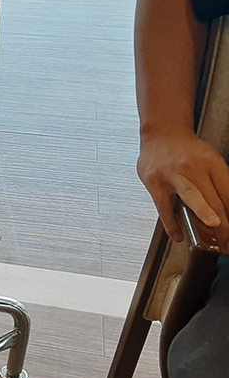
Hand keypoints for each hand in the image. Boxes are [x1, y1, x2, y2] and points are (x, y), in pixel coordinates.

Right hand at [138, 129, 228, 250]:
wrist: (162, 134)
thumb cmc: (187, 150)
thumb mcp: (210, 161)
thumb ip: (219, 184)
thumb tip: (227, 211)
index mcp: (213, 163)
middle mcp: (194, 167)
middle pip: (214, 198)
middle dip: (224, 225)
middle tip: (227, 243)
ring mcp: (173, 173)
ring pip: (192, 196)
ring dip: (205, 213)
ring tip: (215, 228)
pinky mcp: (155, 181)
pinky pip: (164, 205)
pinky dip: (171, 223)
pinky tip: (178, 236)